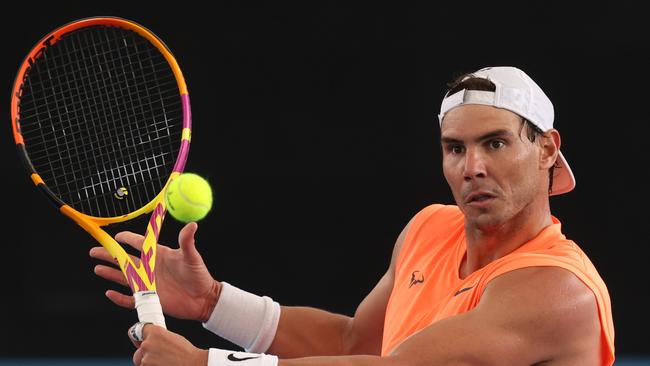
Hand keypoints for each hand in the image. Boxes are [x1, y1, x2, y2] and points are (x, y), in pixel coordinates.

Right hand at [90, 222, 219, 321]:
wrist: (203, 299)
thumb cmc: (199, 276)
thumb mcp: (192, 257)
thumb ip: (187, 242)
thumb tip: (192, 224)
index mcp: (159, 255)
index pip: (140, 245)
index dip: (127, 239)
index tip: (116, 236)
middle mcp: (151, 269)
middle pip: (125, 260)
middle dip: (110, 255)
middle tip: (94, 250)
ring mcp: (149, 284)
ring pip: (124, 278)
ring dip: (110, 273)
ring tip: (97, 268)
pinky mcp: (150, 299)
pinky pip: (130, 299)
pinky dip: (118, 297)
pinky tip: (108, 292)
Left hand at [129, 323, 207, 365]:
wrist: (193, 363)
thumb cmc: (186, 352)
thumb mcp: (171, 337)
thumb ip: (157, 337)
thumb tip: (151, 341)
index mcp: (154, 332)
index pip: (135, 330)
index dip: (137, 337)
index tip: (138, 341)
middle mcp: (147, 344)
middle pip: (138, 351)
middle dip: (145, 355)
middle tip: (158, 357)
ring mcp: (146, 359)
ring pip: (142, 362)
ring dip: (149, 363)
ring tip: (164, 362)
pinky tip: (164, 365)